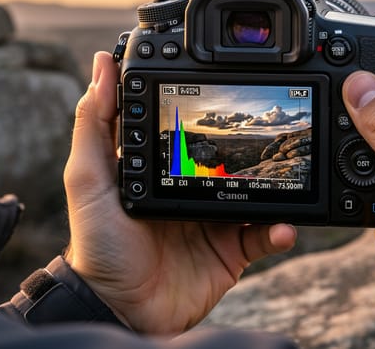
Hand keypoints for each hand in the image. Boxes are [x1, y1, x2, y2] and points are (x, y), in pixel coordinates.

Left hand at [62, 51, 296, 333]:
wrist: (121, 310)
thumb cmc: (97, 246)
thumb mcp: (89, 178)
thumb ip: (95, 123)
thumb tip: (102, 64)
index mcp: (160, 169)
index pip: (187, 132)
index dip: (203, 112)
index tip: (223, 86)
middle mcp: (190, 190)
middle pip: (228, 161)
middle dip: (250, 149)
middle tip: (269, 133)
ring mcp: (213, 221)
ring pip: (254, 194)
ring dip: (273, 187)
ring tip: (286, 177)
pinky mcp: (230, 252)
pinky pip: (264, 236)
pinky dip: (279, 230)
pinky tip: (282, 225)